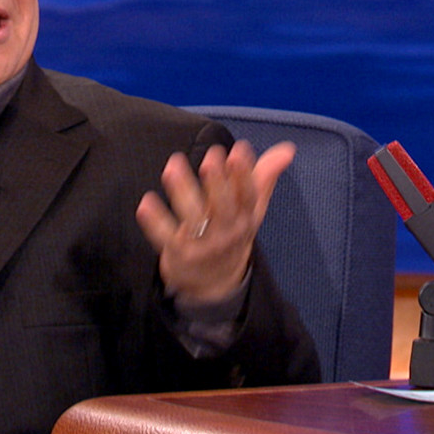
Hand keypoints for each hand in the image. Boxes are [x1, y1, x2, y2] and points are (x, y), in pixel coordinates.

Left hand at [136, 140, 294, 303]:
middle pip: (223, 207)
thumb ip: (263, 178)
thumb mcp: (251, 210)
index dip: (244, 175)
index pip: (248, 196)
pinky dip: (155, 222)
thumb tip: (287, 149)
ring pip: (193, 218)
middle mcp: (225, 232)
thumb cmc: (231, 234)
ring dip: (182, 192)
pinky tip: (145, 203)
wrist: (214, 284)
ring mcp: (201, 245)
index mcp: (244, 219)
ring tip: (172, 167)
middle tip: (211, 158)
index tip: (238, 150)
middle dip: (218, 183)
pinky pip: (165, 237)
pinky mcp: (178, 254)